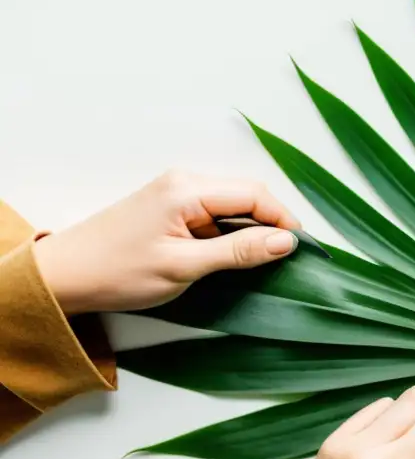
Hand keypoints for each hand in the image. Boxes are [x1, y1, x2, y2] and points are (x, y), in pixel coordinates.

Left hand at [34, 170, 302, 314]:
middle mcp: (185, 182)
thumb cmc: (118, 272)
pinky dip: (233, 232)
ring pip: (234, 205)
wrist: (67, 276)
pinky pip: (217, 213)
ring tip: (263, 260)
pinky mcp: (172, 208)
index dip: (284, 220)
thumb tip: (284, 241)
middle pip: (248, 195)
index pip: (255, 195)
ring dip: (253, 229)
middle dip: (273, 223)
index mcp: (188, 190)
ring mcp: (177, 193)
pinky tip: (235, 255)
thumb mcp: (185, 267)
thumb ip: (238, 251)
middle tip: (288, 258)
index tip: (303, 249)